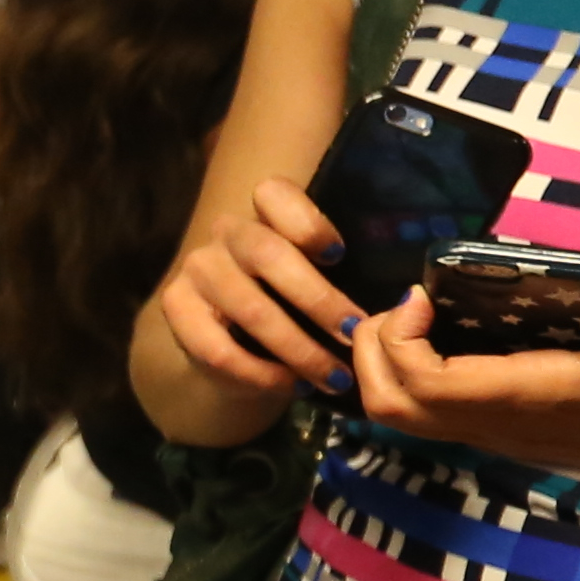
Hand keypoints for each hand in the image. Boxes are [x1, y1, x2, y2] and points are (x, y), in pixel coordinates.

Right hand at [152, 174, 364, 401]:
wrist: (225, 338)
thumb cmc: (286, 303)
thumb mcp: (311, 279)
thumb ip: (339, 278)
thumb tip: (403, 305)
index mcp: (262, 213)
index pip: (273, 194)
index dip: (306, 222)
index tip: (339, 256)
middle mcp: (225, 232)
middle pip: (268, 254)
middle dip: (318, 299)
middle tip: (354, 334)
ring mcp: (197, 268)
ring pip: (249, 309)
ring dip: (299, 349)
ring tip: (335, 378)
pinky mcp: (176, 308)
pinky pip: (218, 349)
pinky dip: (261, 374)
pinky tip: (292, 387)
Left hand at [350, 265, 579, 507]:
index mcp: (546, 396)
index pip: (430, 386)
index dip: (400, 340)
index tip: (421, 291)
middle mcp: (513, 424)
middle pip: (395, 410)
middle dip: (369, 353)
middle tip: (402, 300)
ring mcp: (510, 435)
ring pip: (409, 419)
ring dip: (386, 366)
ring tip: (416, 311)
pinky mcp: (516, 433)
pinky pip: (437, 415)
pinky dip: (415, 375)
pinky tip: (449, 330)